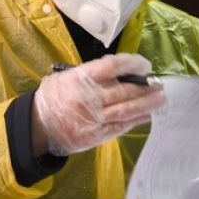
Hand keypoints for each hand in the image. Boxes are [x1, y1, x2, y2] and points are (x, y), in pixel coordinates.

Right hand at [32, 53, 165, 156]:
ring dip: (146, 104)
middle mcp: (89, 98)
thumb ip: (90, 73)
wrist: (38, 126)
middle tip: (158, 84)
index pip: (112, 66)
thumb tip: (120, 71)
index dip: (132, 64)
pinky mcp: (96, 134)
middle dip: (145, 87)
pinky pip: (120, 126)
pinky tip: (146, 115)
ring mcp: (93, 118)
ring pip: (126, 110)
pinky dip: (135, 120)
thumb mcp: (66, 77)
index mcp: (80, 79)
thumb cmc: (53, 97)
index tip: (144, 66)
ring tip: (160, 99)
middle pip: (124, 90)